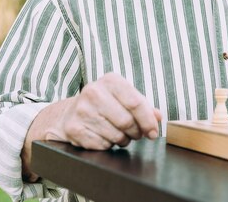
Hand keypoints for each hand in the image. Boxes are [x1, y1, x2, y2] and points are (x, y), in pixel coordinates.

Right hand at [46, 73, 161, 149]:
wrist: (70, 112)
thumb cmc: (104, 104)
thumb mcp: (124, 97)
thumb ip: (143, 106)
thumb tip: (158, 117)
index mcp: (110, 81)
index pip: (136, 103)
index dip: (148, 120)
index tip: (153, 131)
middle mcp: (94, 92)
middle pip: (127, 121)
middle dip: (136, 132)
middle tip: (137, 133)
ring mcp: (82, 111)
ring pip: (116, 135)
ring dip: (124, 140)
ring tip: (120, 134)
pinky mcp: (74, 128)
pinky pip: (102, 145)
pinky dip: (108, 145)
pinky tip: (105, 137)